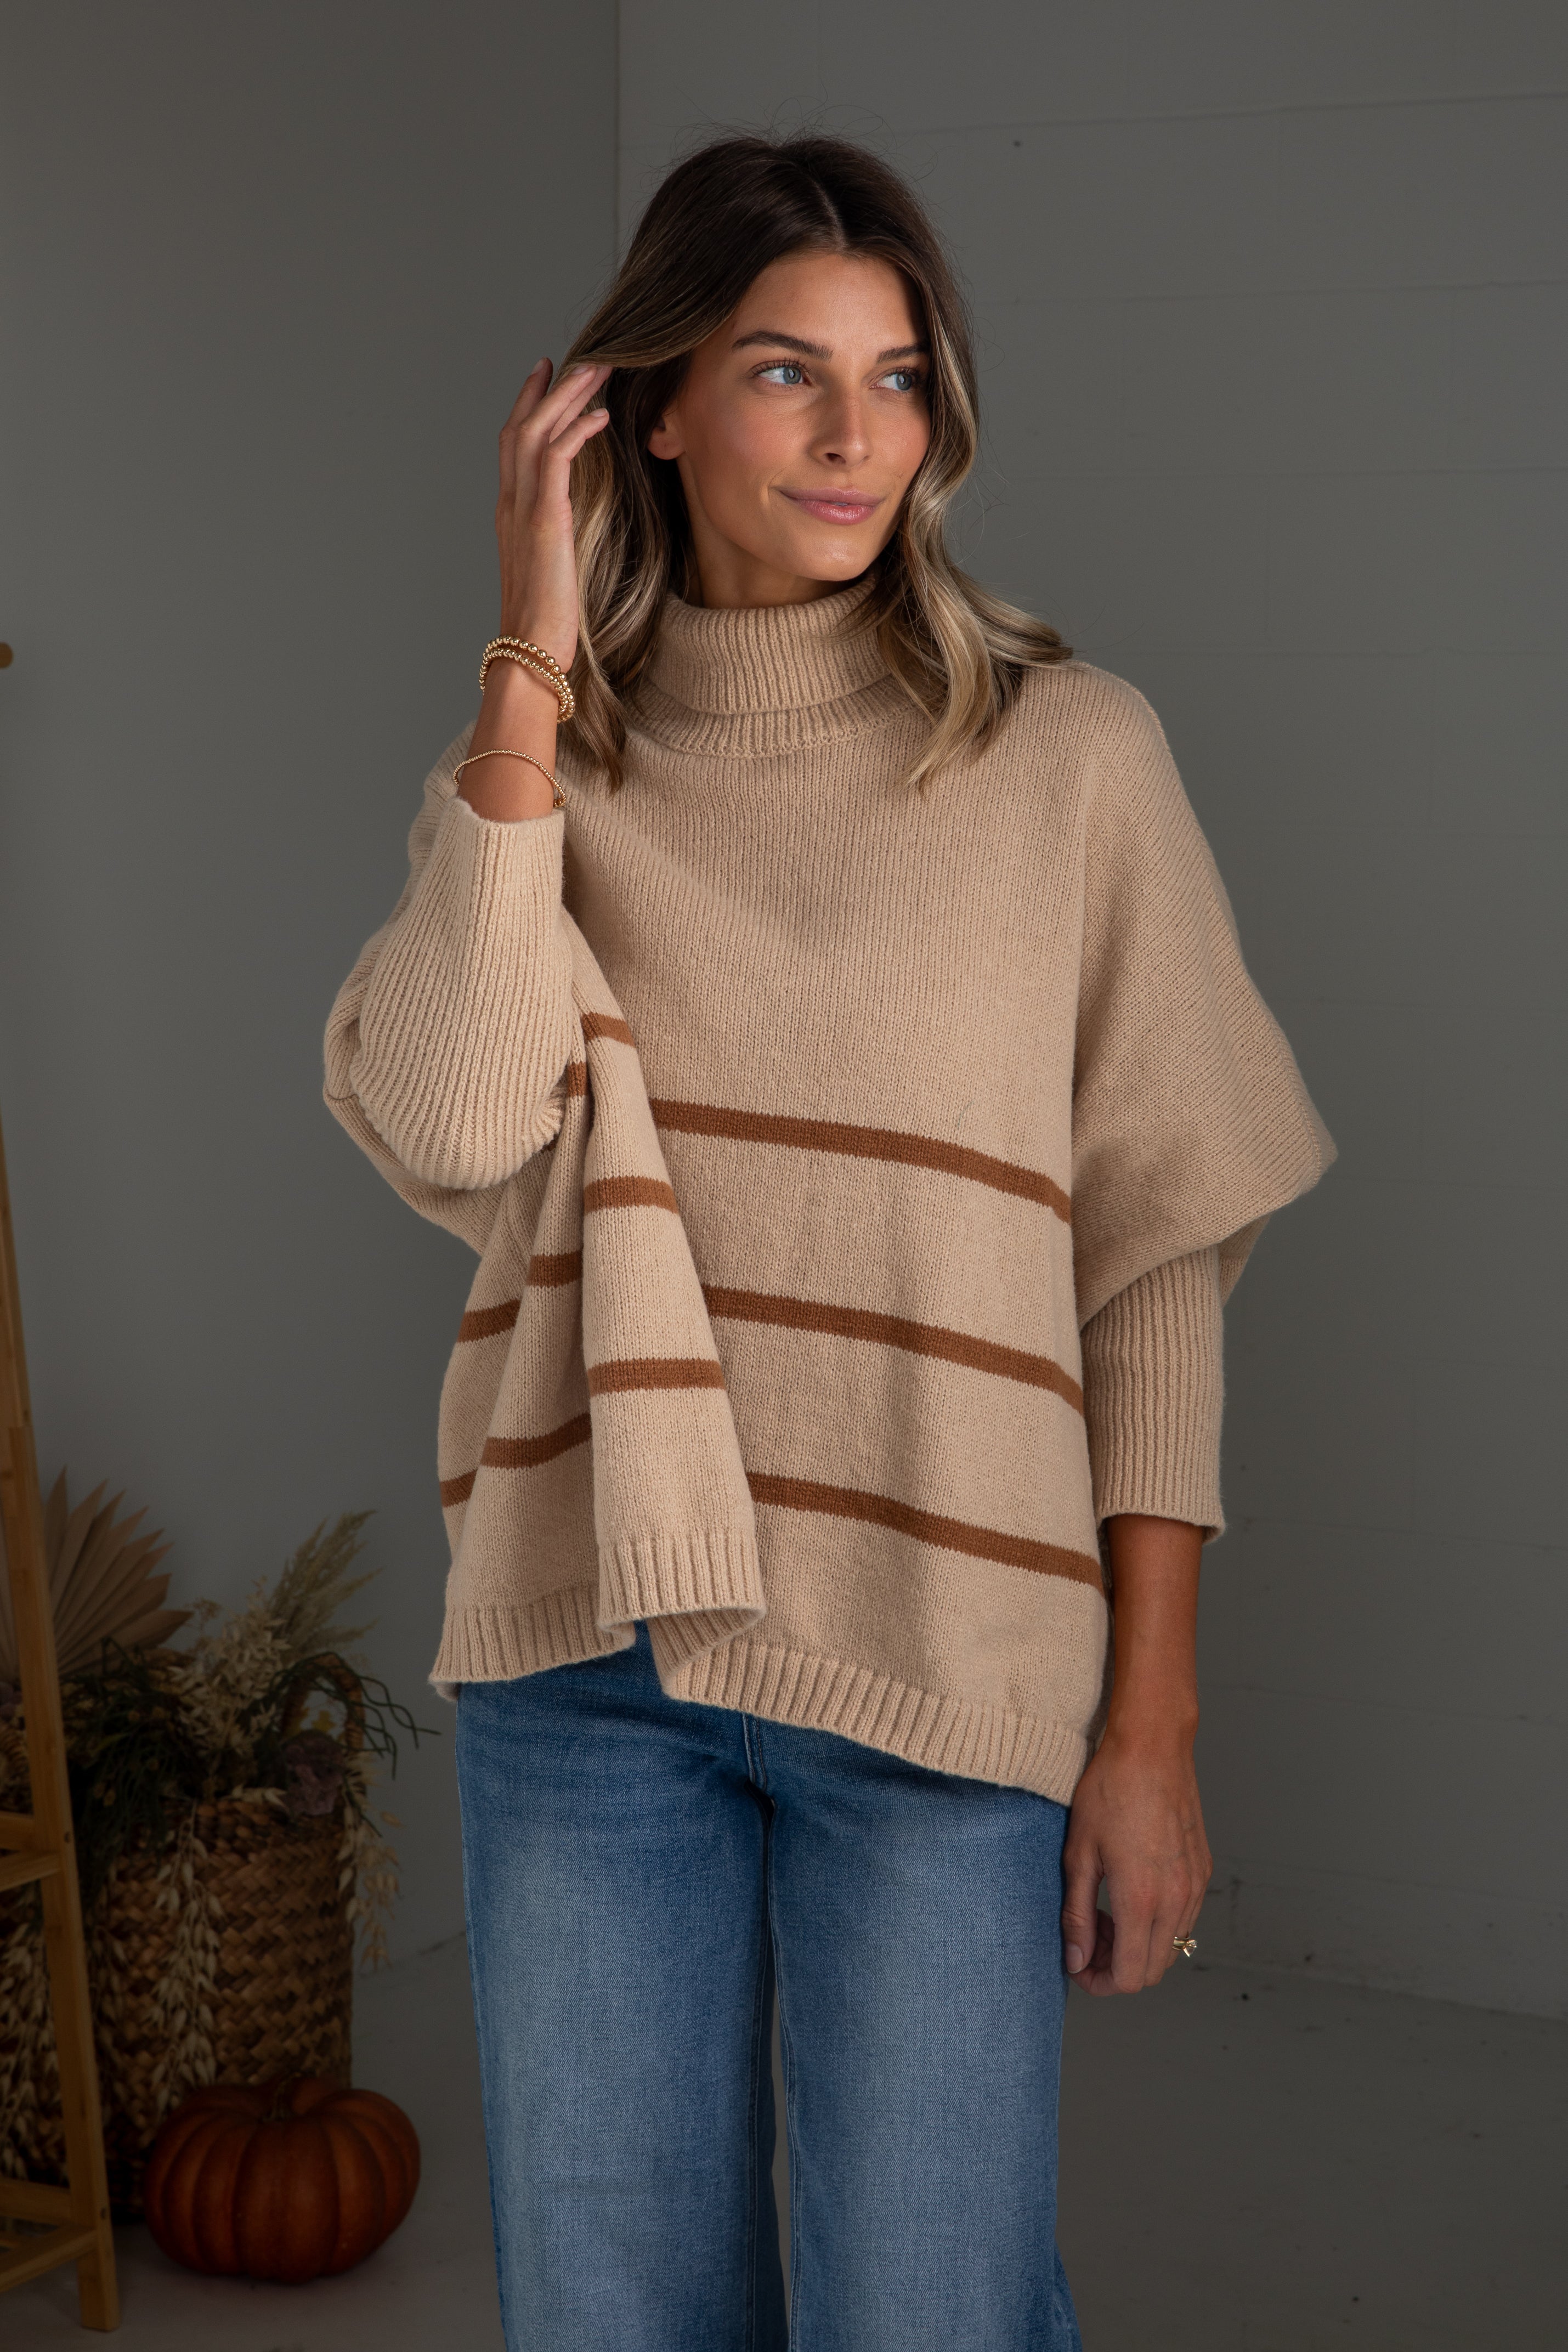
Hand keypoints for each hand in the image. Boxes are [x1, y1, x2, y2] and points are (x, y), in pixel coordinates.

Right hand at [495, 358, 611, 672]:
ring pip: (537, 432)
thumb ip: (555, 538)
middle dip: (549, 389)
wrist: (530, 652)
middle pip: (522, 426)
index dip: (529, 405)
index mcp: (510, 514)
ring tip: (598, 369)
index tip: (548, 376)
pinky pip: (557, 458)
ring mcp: (523, 509)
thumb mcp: (550, 570)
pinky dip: (577, 430)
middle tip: (577, 358)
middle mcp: (510, 503)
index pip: (514, 445)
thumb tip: (571, 529)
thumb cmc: (545, 624)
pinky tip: (601, 415)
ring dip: (568, 397)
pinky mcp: (544, 519)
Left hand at [1060, 1512, 1210, 1993]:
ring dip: (1138, 1945)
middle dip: (1117, 1967)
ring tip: (1104, 1914)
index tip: (1078, 1966)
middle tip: (1087, 1940)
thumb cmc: (1109, 1791)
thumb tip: (1075, 1961)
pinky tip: (1130, 1893)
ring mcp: (1194, 1886)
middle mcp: (1177, 1900)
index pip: (1131, 1977)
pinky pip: (1183, 1917)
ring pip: (1172, 1946)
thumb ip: (1077, 1916)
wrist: (1151, 1745)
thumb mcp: (1079, 1855)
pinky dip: (1157, 1922)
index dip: (1100, 1983)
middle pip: (1153, 1970)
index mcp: (1142, 1901)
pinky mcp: (1202, 1869)